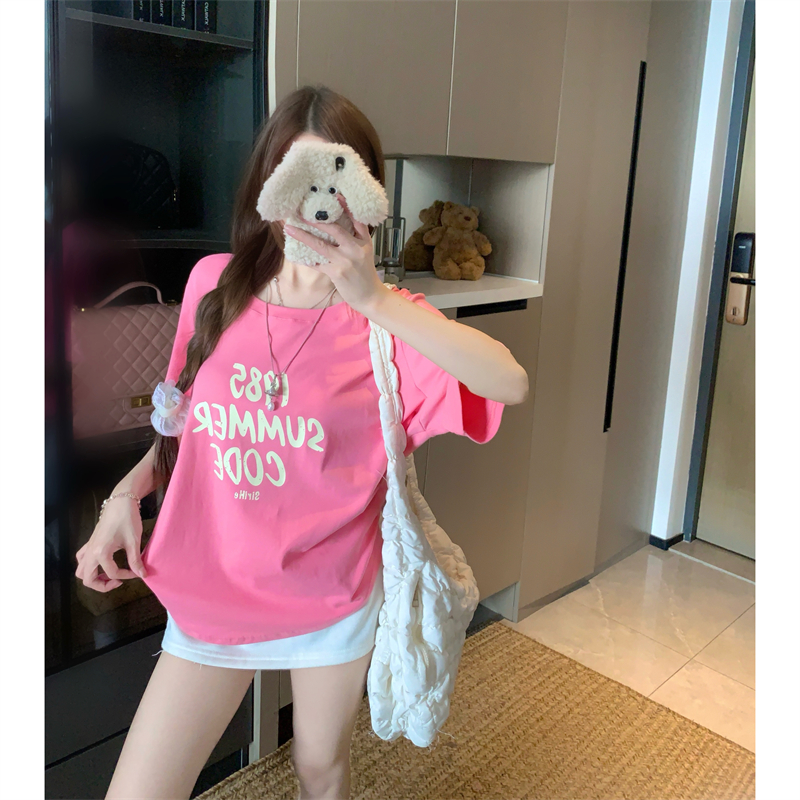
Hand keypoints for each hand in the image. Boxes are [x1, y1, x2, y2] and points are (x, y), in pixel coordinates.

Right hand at [75, 497, 146, 591]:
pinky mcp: (90, 543)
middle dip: (102, 585)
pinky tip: (103, 563)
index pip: (112, 573)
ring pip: (81, 570)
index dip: (127, 576)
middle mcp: (90, 552)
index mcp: (100, 552)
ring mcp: (88, 547)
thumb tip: (142, 575)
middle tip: (118, 581)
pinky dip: (89, 566)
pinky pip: (82, 559)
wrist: (120, 502)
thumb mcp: (133, 541)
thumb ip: (135, 560)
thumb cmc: (127, 519)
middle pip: (87, 579)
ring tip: (110, 575)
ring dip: (93, 577)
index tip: (138, 572)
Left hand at [283, 194, 385, 313]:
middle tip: (301, 211)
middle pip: (335, 229)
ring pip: (320, 245)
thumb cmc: (364, 273)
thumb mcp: (365, 252)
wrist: (369, 296)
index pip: (356, 220)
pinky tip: (293, 253)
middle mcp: (355, 249)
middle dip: (316, 219)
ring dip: (303, 236)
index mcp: (364, 241)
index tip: (335, 195)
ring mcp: (345, 261)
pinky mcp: (336, 273)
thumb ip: (354, 238)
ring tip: (289, 228)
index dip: (346, 207)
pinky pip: (316, 263)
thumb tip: (334, 224)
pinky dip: (304, 258)